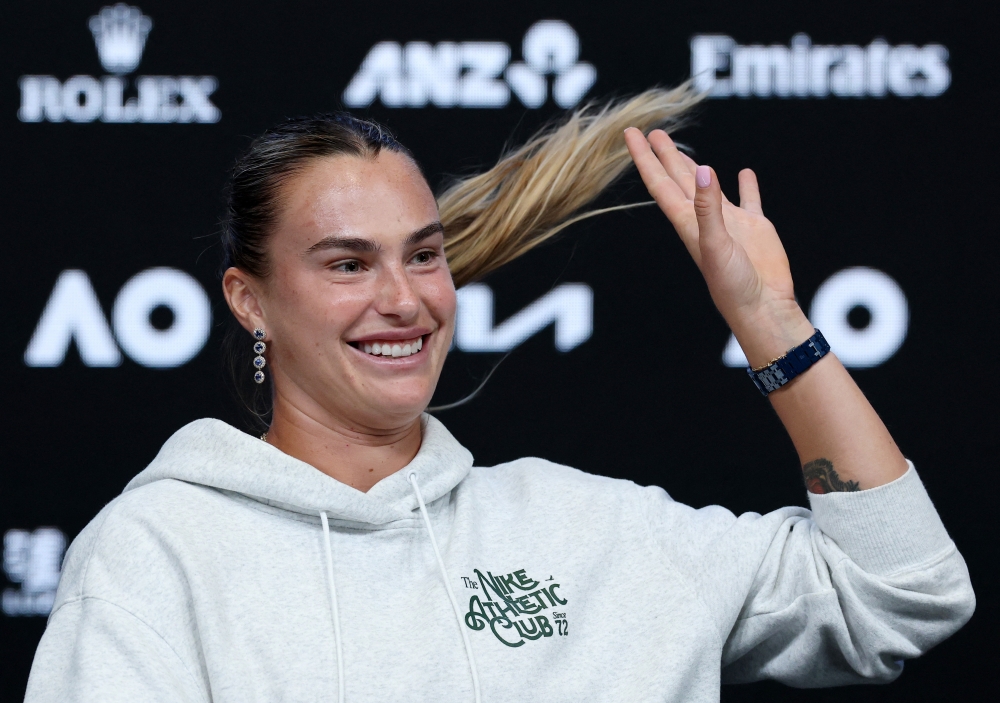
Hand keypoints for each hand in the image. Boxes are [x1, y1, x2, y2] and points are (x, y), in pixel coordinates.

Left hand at [624, 128, 813, 364]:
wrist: (762, 308)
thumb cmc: (733, 285)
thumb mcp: (715, 245)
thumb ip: (708, 208)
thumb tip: (704, 170)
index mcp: (688, 222)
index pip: (660, 182)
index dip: (644, 158)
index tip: (630, 134)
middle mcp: (704, 219)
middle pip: (679, 180)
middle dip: (664, 156)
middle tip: (652, 132)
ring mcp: (730, 222)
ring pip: (708, 187)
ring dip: (696, 168)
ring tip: (683, 151)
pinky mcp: (754, 227)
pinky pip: (749, 200)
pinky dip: (747, 186)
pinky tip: (744, 173)